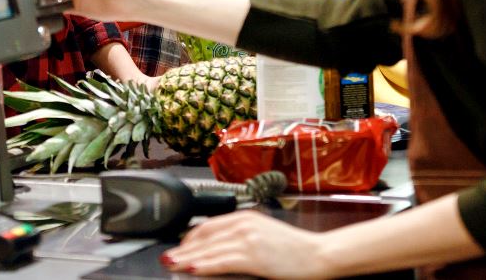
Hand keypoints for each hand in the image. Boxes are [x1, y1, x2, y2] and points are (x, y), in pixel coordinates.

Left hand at [163, 211, 330, 278]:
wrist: (318, 254)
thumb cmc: (294, 248)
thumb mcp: (263, 233)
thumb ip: (240, 235)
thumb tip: (218, 246)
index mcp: (245, 217)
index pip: (208, 226)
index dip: (189, 238)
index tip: (178, 247)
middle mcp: (243, 224)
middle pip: (204, 237)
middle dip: (183, 248)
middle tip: (167, 257)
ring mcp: (248, 239)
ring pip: (208, 249)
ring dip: (187, 258)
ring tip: (172, 264)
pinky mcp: (253, 256)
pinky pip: (221, 261)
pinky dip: (204, 265)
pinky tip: (192, 269)